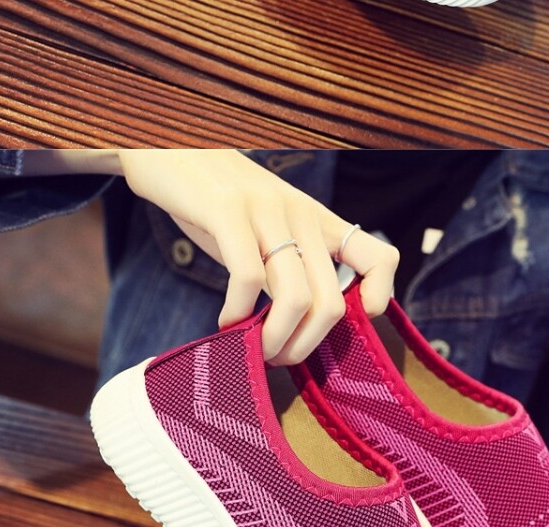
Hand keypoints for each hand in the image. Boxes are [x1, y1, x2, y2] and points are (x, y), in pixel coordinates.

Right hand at [117, 150, 398, 363]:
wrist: (166, 146)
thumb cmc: (218, 202)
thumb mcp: (268, 229)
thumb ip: (291, 266)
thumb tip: (302, 324)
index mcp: (319, 222)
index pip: (382, 259)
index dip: (378, 299)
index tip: (343, 326)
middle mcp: (302, 216)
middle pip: (331, 302)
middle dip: (305, 345)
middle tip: (277, 358)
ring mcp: (267, 212)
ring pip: (296, 298)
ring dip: (275, 339)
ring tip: (255, 349)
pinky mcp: (227, 211)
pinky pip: (248, 278)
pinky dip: (238, 315)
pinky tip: (226, 323)